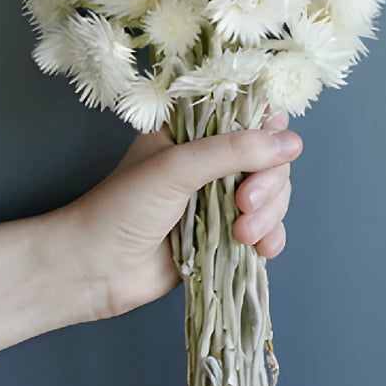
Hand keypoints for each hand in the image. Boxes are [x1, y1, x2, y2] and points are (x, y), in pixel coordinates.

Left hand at [56, 113, 302, 321]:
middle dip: (268, 183)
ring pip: (271, 196)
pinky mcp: (223, 235)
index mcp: (192, 131)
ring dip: (269, 215)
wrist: (94, 269)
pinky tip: (261, 249)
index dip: (268, 130)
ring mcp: (218, 199)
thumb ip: (234, 151)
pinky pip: (265, 230)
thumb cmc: (122, 208)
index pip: (246, 116)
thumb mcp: (176, 167)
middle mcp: (209, 162)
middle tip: (245, 204)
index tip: (274, 150)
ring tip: (243, 234)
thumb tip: (291, 142)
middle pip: (268, 159)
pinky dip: (270, 238)